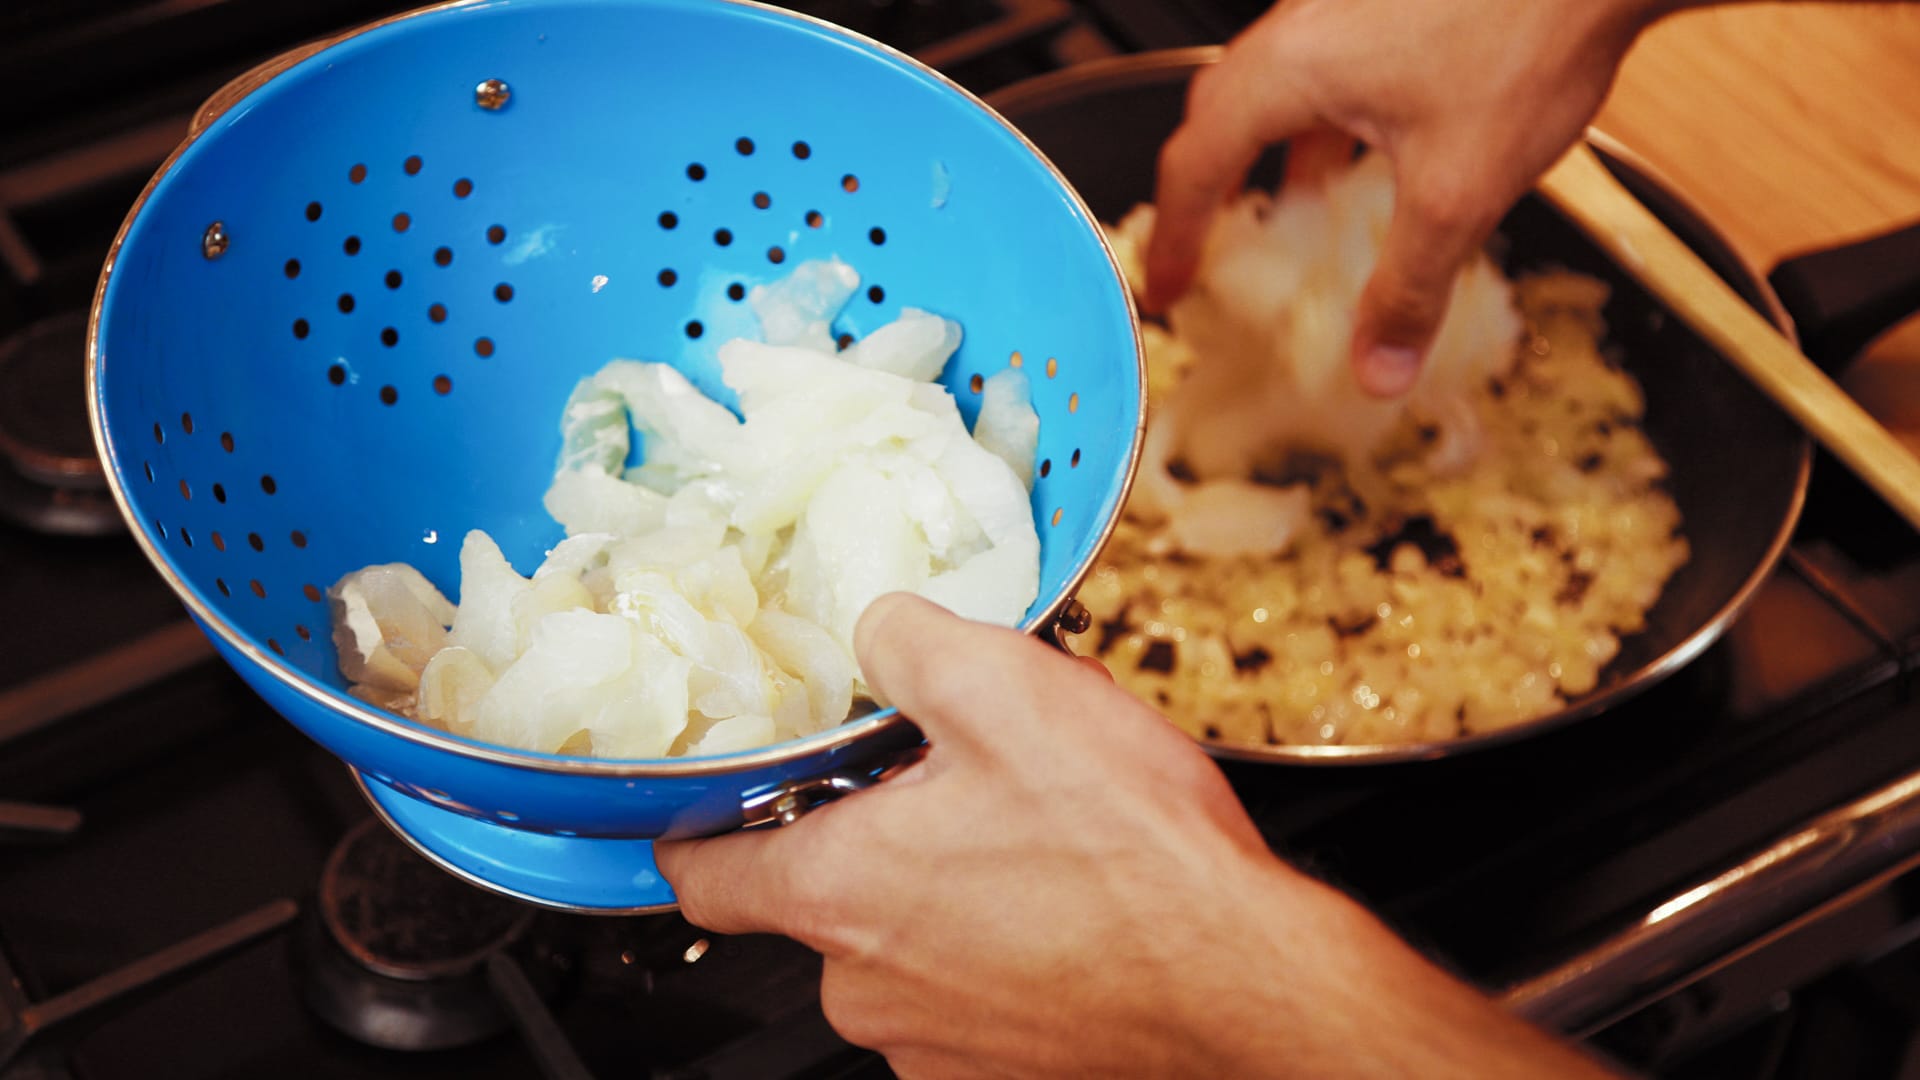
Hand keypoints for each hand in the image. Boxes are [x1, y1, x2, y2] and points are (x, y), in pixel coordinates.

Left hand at [656, 594, 1618, 1077]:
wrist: (1246, 984)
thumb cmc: (1132, 858)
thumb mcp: (1008, 689)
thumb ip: (907, 642)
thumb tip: (878, 630)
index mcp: (840, 892)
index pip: (702, 875)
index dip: (701, 829)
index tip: (716, 807)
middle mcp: (866, 988)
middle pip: (823, 901)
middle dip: (876, 841)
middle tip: (956, 790)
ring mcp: (932, 1046)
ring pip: (905, 951)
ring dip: (946, 897)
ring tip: (1036, 846)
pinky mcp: (997, 1076)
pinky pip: (967, 1000)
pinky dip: (999, 955)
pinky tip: (1067, 910)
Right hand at [1148, 0, 1678, 396]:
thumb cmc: (1528, 31)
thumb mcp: (1460, 190)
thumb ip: (1409, 288)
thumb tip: (1376, 367)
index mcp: (1289, 68)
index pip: (1194, 164)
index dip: (1175, 237)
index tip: (1169, 285)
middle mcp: (1302, 24)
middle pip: (1217, 115)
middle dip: (1207, 192)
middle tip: (1208, 249)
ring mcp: (1342, 2)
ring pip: (1274, 84)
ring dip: (1267, 152)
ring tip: (1290, 208)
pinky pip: (1326, 65)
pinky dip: (1322, 119)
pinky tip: (1372, 150)